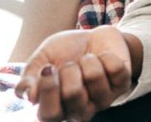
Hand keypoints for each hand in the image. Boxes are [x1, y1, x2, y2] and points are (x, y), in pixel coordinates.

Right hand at [15, 26, 133, 121]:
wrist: (92, 36)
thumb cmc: (63, 52)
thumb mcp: (41, 59)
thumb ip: (29, 78)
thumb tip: (29, 95)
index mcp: (55, 109)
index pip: (49, 115)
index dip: (48, 89)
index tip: (48, 68)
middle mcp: (79, 111)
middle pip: (73, 93)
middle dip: (69, 68)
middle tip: (71, 63)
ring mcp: (102, 100)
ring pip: (94, 77)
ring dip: (88, 60)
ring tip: (88, 60)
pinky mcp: (122, 86)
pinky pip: (115, 68)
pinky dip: (107, 56)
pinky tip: (104, 58)